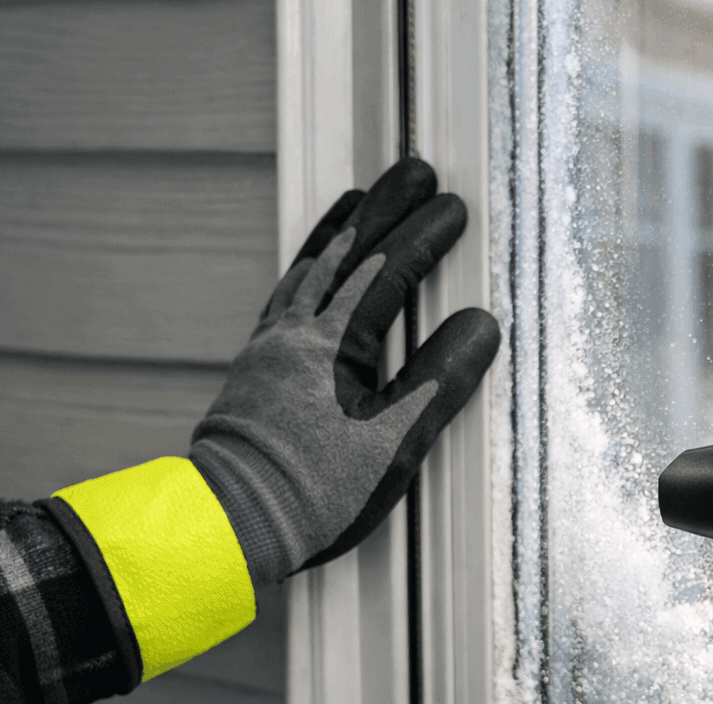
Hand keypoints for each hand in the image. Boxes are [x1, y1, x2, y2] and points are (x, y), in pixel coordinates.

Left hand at [188, 158, 500, 581]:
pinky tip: (312, 271)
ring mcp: (273, 348)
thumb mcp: (395, 443)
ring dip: (340, 229)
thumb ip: (440, 379)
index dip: (424, 238)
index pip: (389, 274)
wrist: (231, 521)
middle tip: (413, 172)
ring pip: (309, 269)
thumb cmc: (314, 492)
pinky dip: (305, 268)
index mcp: (336, 346)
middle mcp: (299, 334)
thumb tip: (480, 326)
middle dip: (384, 209)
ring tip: (360, 199)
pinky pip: (285, 296)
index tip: (453, 209)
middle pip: (347, 254)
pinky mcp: (258, 370)